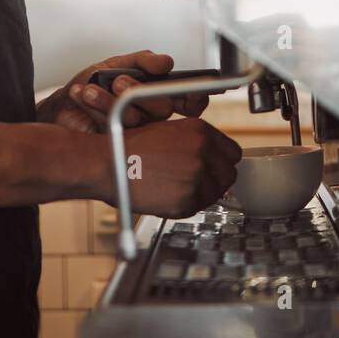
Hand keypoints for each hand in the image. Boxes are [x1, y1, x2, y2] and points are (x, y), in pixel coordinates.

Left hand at [36, 50, 210, 133]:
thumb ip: (143, 61)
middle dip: (140, 92)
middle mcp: (152, 117)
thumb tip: (167, 62)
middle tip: (118, 81)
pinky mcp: (118, 144)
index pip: (189, 101)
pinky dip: (95, 106)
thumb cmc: (93, 84)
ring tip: (90, 89)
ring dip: (110, 100)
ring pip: (136, 119)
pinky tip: (81, 94)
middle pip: (162, 108)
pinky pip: (114, 127)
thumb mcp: (117, 65)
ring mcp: (137, 134)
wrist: (62, 106)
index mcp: (158, 95)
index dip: (195, 97)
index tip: (193, 90)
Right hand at [116, 118, 241, 217]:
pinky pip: (197, 207)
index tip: (213, 167)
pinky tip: (166, 195)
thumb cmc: (129, 148)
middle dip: (215, 179)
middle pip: (229, 174)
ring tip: (174, 187)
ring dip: (200, 193)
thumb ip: (194, 142)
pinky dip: (185, 205)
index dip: (221, 161)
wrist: (106, 165)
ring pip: (215, 193)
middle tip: (194, 181)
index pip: (232, 152)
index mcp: (199, 130)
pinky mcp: (186, 200)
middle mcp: (202, 152)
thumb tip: (213, 158)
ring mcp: (196, 177)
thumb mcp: (167, 130)